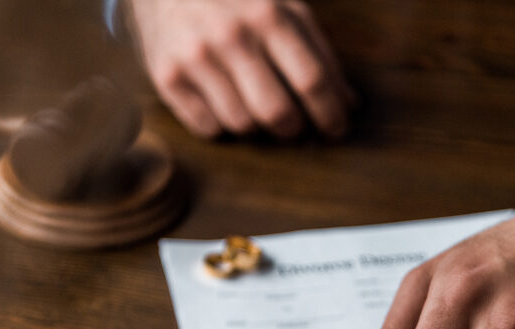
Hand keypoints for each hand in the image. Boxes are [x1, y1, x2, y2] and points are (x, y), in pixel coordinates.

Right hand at [127, 0, 353, 137]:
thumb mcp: (282, 8)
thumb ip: (318, 52)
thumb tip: (348, 103)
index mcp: (269, 15)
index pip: (311, 80)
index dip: (330, 113)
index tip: (337, 130)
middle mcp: (231, 36)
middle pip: (278, 112)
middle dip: (292, 128)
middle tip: (293, 125)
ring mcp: (196, 57)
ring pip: (242, 125)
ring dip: (254, 125)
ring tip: (250, 102)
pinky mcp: (167, 76)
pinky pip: (208, 127)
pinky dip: (220, 124)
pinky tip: (220, 100)